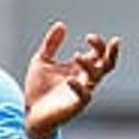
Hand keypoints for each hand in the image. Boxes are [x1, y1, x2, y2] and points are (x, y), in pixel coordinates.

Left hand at [23, 22, 120, 138]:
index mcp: (80, 69)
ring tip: (76, 56)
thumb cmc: (38, 89)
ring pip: (96, 78)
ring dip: (89, 65)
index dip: (99, 45)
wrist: (29, 114)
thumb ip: (51, 44)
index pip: (99, 54)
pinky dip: (79, 87)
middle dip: (109, 53)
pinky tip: (69, 79)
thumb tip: (62, 24)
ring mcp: (81, 93)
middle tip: (104, 41)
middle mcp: (85, 80)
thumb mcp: (42, 61)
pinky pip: (84, 96)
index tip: (89, 37)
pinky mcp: (75, 107)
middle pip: (107, 65)